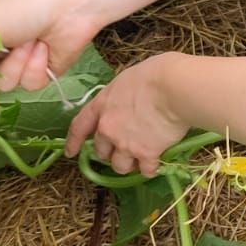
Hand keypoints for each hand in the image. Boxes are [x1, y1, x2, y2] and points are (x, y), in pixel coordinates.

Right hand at [0, 0, 99, 114]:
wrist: (68, 7)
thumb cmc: (23, 7)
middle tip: (5, 50)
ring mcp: (19, 64)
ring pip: (6, 84)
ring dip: (18, 63)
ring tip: (30, 42)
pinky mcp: (41, 73)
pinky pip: (29, 84)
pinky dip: (36, 67)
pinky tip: (43, 49)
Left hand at [65, 54, 187, 176]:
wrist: (174, 88)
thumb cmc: (155, 75)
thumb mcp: (127, 80)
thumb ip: (121, 97)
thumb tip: (130, 101)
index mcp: (101, 106)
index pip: (79, 127)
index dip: (73, 142)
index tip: (71, 153)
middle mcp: (108, 128)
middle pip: (101, 151)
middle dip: (110, 153)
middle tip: (123, 150)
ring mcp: (126, 143)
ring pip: (120, 166)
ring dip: (129, 164)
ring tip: (140, 160)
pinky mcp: (147, 153)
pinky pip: (146, 170)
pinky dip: (150, 169)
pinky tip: (157, 164)